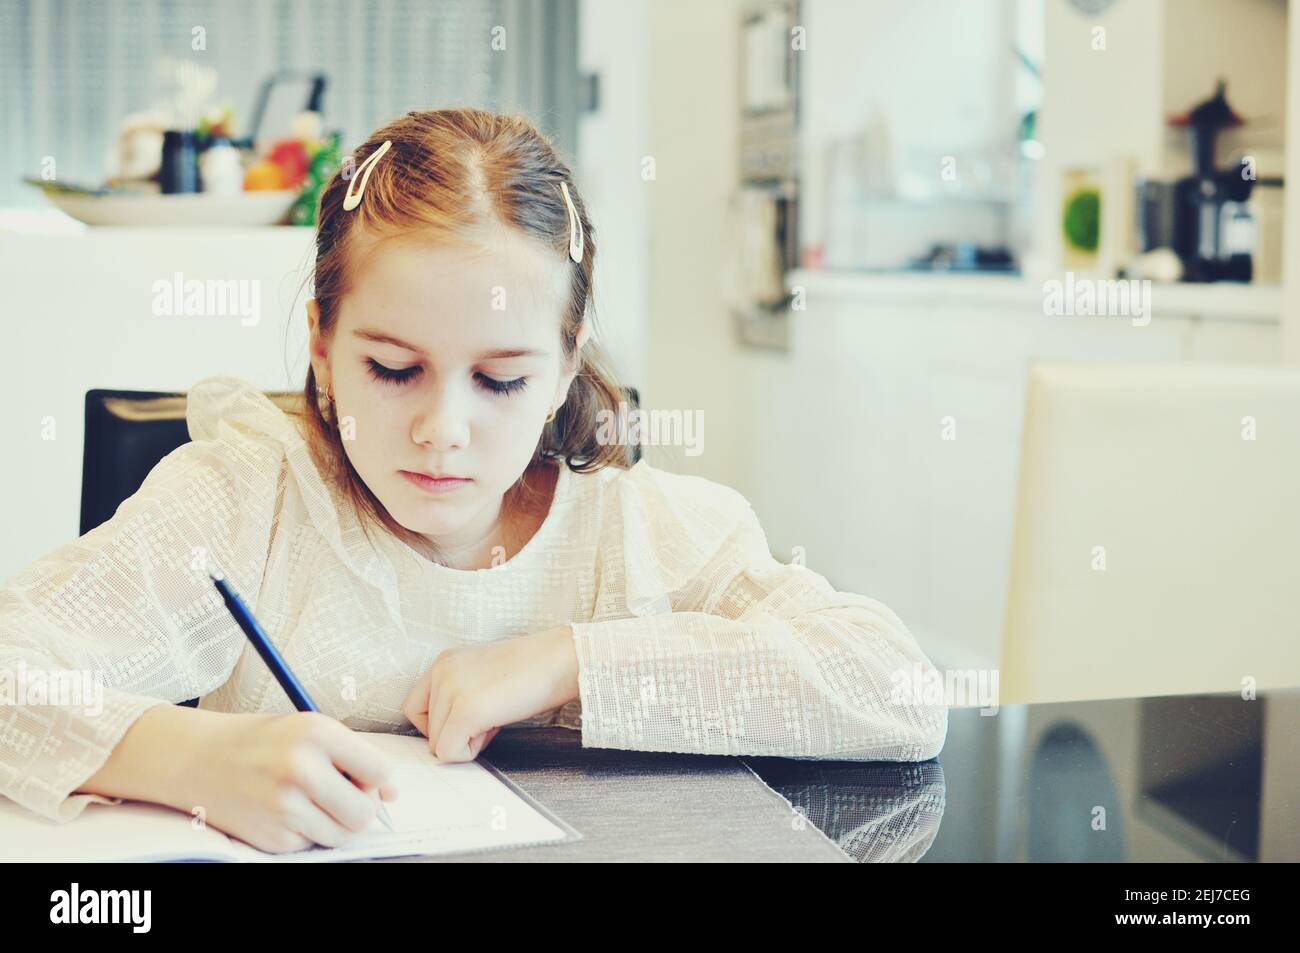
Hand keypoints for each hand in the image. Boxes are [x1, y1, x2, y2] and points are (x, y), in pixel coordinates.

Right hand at [176, 710, 399, 853]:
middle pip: (364, 813)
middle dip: (361, 808)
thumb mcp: (309, 731)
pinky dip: (306, 832)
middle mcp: (301, 768)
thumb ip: (353, 758)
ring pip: (342, 835)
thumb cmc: (262, 742)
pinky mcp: (271, 836)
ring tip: (310, 800)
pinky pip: (311, 844)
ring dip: (335, 823)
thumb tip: (392, 794)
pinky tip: (284, 810)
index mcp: (316, 732)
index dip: (377, 779)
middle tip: (343, 795)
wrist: (197, 759)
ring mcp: (284, 806)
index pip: (379, 770)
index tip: (364, 777)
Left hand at [401, 625, 579, 761]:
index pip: (416, 709)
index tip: (472, 718)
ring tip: (496, 717)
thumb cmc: (531, 673)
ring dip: (467, 742)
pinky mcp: (466, 711)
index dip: (441, 724)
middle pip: (426, 731)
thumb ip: (457, 699)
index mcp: (443, 663)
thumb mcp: (481, 678)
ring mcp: (451, 690)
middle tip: (491, 717)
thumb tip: (447, 739)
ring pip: (438, 745)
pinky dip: (471, 752)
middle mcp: (440, 672)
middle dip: (458, 734)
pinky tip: (494, 728)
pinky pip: (449, 753)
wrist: (561, 660)